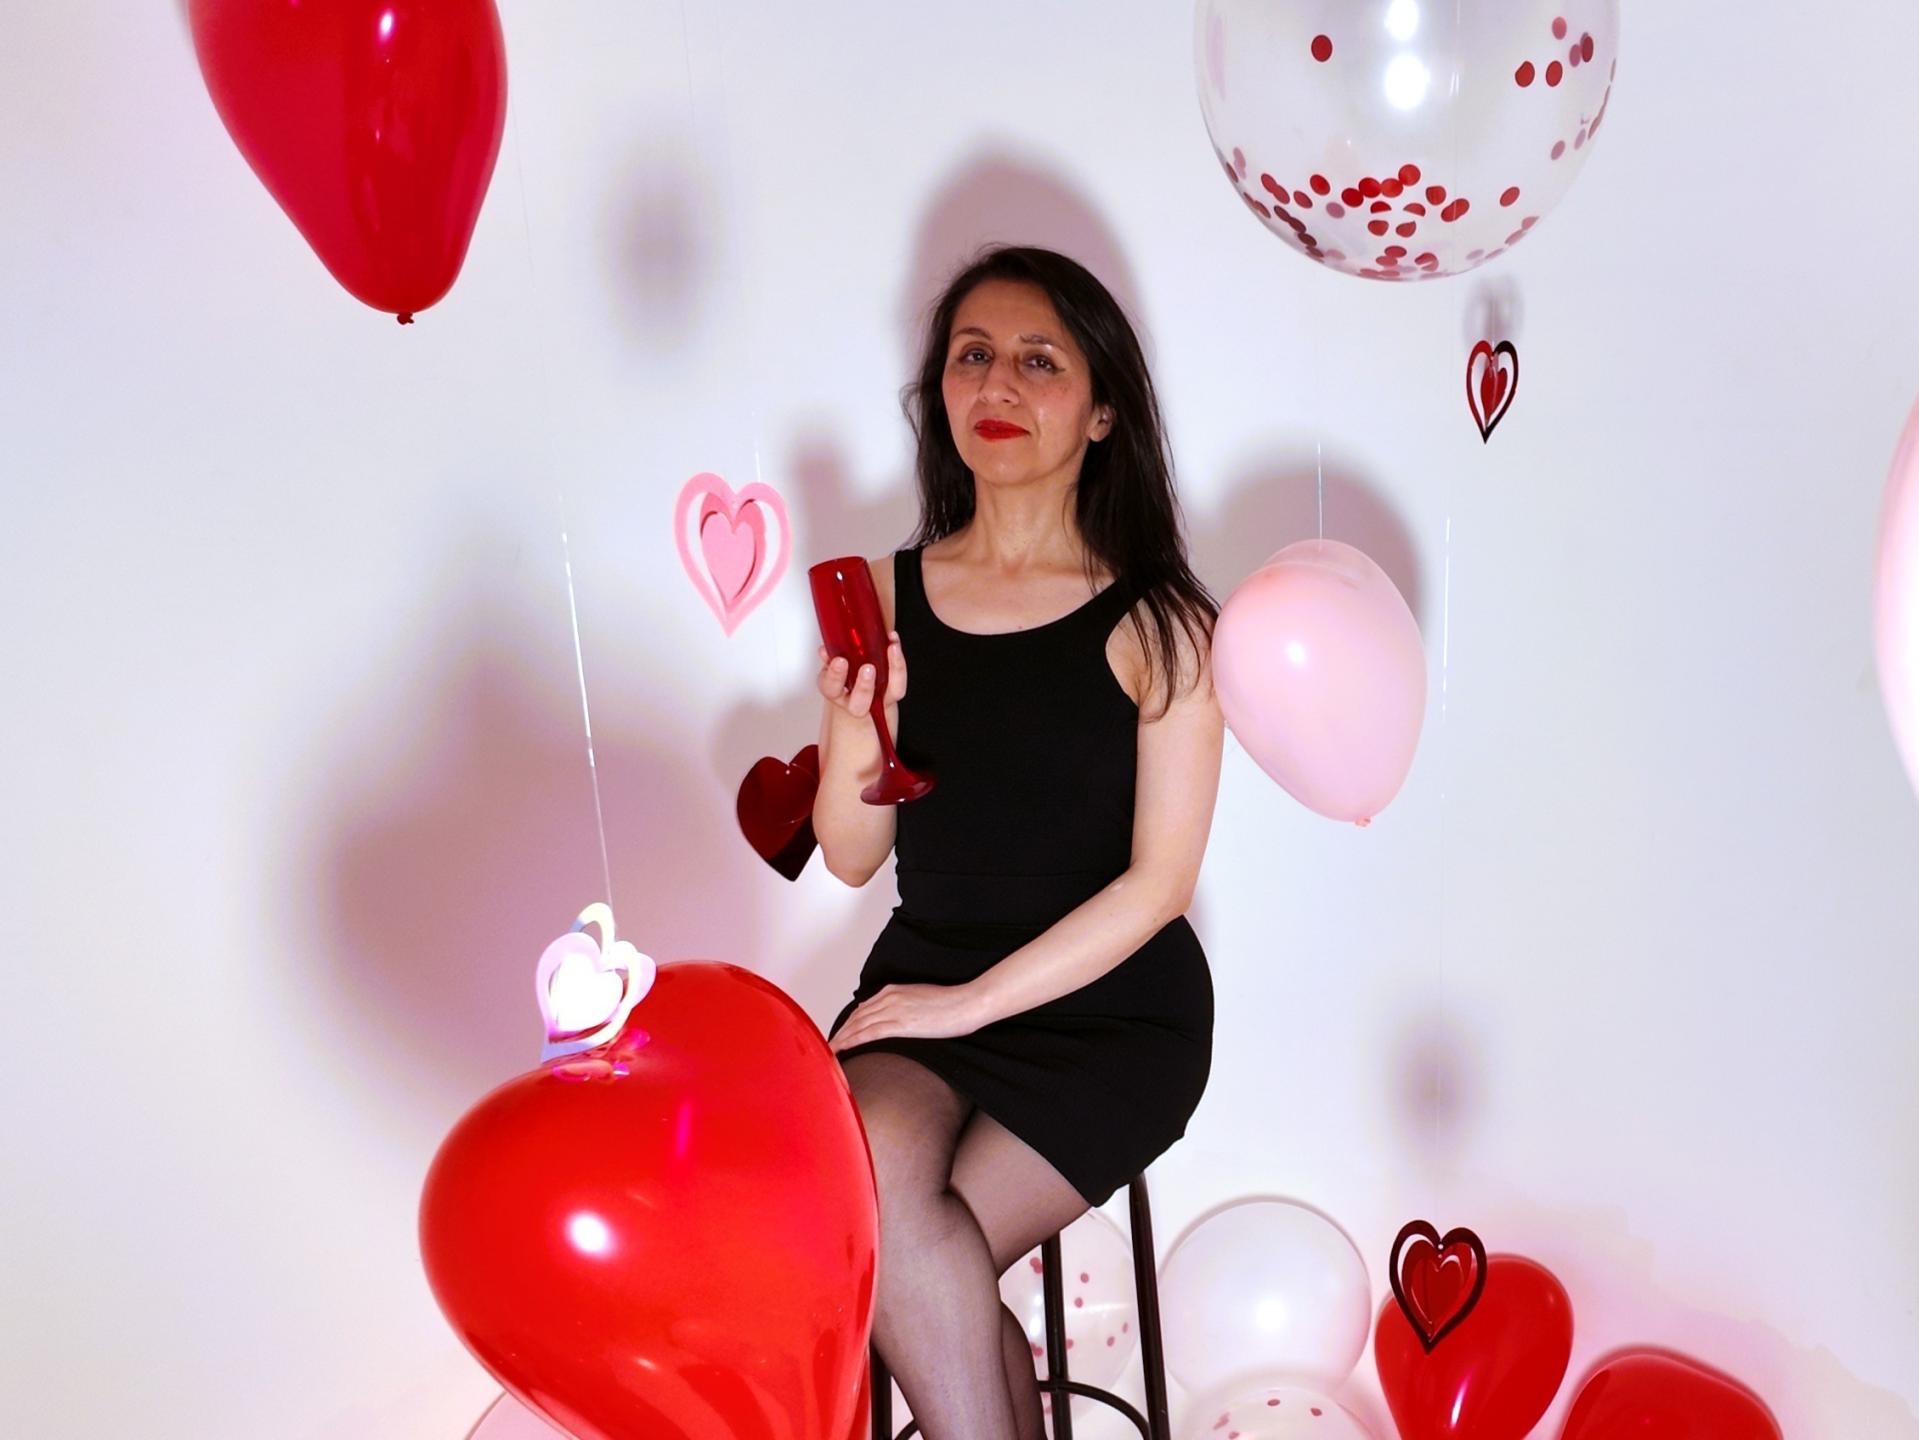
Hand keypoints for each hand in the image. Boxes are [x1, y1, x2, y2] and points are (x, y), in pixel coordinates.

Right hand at [816, 630, 906, 722]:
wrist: (861, 692)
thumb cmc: (843, 677)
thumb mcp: (831, 666)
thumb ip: (829, 658)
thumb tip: (825, 650)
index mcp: (835, 692)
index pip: (831, 688)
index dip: (836, 675)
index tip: (840, 660)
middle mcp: (856, 702)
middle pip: (860, 703)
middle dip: (864, 686)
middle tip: (868, 667)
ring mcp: (877, 699)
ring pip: (889, 693)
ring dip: (893, 668)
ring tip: (892, 647)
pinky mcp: (893, 693)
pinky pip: (900, 683)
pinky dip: (899, 661)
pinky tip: (894, 642)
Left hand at [828, 982, 986, 1052]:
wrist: (967, 1003)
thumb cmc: (951, 1004)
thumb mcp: (921, 999)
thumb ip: (902, 1006)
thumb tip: (890, 1019)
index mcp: (894, 990)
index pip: (863, 1009)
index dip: (848, 1023)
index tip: (840, 1035)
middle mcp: (889, 997)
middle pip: (856, 1017)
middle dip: (840, 1032)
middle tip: (828, 1046)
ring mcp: (894, 1009)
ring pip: (858, 1025)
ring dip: (841, 1038)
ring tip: (829, 1051)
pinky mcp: (901, 1023)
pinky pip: (869, 1033)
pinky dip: (852, 1041)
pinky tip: (842, 1048)